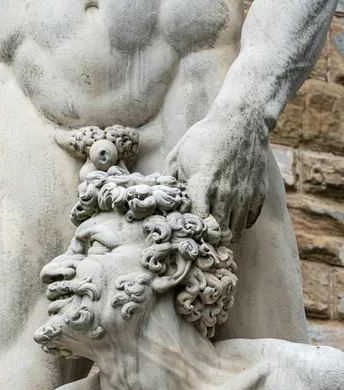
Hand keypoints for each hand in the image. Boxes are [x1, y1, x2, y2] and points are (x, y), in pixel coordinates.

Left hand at [164, 103, 268, 243]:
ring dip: (225, 235)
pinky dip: (240, 224)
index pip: (198, 224)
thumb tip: (159, 201)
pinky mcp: (258, 193)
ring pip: (235, 232)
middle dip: (208, 240)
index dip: (192, 233)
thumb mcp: (179, 154)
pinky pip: (249, 221)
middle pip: (218, 234)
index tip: (187, 234)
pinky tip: (231, 219)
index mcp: (202, 185)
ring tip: (216, 233)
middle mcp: (225, 194)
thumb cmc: (206, 137)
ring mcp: (244, 195)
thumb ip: (169, 180)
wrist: (243, 120)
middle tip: (201, 239)